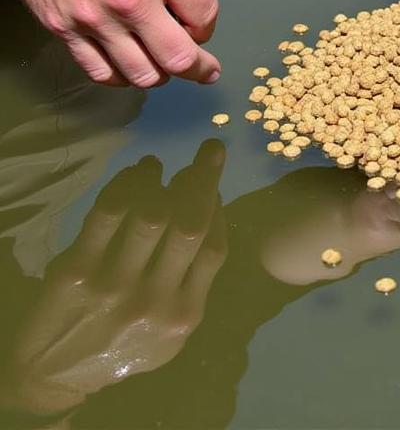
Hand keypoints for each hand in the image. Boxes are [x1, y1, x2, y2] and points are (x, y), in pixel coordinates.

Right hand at [0, 0, 219, 86]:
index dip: (207, 25)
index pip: (204, 16)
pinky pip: (99, 71)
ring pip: (141, 75)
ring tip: (165, 68)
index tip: (202, 25)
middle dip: (199, 68)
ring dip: (160, 75)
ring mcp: (95, 18)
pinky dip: (120, 75)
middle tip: (206, 71)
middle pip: (179, 58)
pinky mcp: (63, 27)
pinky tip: (128, 67)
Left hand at [0, 143, 225, 417]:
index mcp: (183, 315)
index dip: (217, 209)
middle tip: (210, 150)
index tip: (214, 186)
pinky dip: (126, 184)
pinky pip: (106, 214)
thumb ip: (195, 278)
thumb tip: (212, 206)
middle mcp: (152, 300)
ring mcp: (113, 286)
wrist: (56, 375)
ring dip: (160, 180)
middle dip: (204, 179)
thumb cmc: (124, 347)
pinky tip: (134, 176)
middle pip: (188, 225)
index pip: (213, 248)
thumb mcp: (172, 331)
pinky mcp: (76, 271)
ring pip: (150, 215)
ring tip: (157, 166)